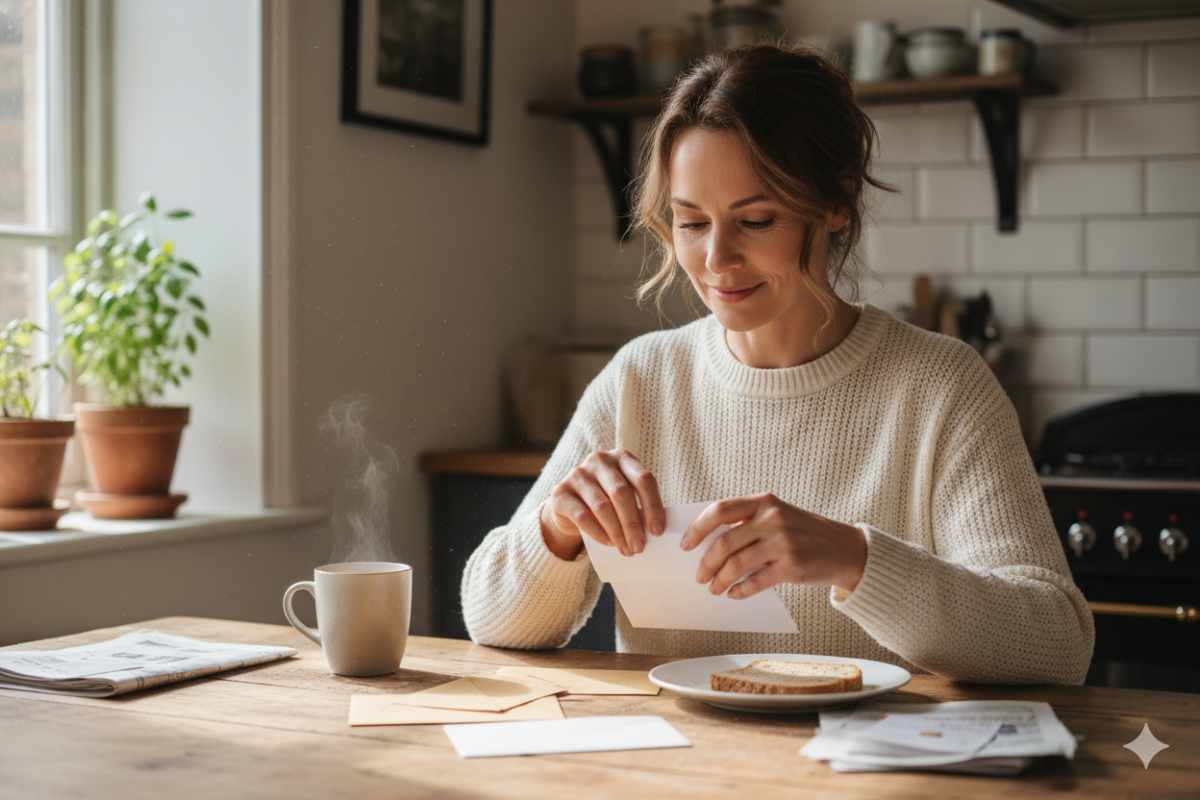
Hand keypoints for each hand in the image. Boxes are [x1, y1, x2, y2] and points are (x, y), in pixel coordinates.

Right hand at [541, 449, 666, 558]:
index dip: (653, 506)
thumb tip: (655, 532)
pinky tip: (608, 544)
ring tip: (626, 550)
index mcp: (622, 458)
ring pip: (602, 506)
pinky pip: (583, 516)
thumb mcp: (625, 497)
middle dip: (633, 524)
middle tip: (639, 547)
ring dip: (617, 532)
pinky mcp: (560, 492)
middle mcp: (600, 460)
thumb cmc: (608, 501)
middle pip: (621, 493)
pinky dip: (598, 533)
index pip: (643, 479)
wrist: (570, 505)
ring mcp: (578, 474)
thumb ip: (639, 506)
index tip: (657, 531)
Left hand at [679, 493, 866, 596]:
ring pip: (737, 564)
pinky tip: (734, 594)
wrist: (844, 548)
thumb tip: (708, 543)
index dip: (698, 528)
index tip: (685, 545)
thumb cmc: (804, 533)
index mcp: (764, 502)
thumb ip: (748, 522)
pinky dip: (740, 591)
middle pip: (725, 542)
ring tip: (714, 589)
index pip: (720, 510)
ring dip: (720, 580)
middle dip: (706, 563)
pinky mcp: (792, 566)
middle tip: (699, 576)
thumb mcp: (778, 516)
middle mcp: (772, 519)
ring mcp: (783, 542)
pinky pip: (755, 582)